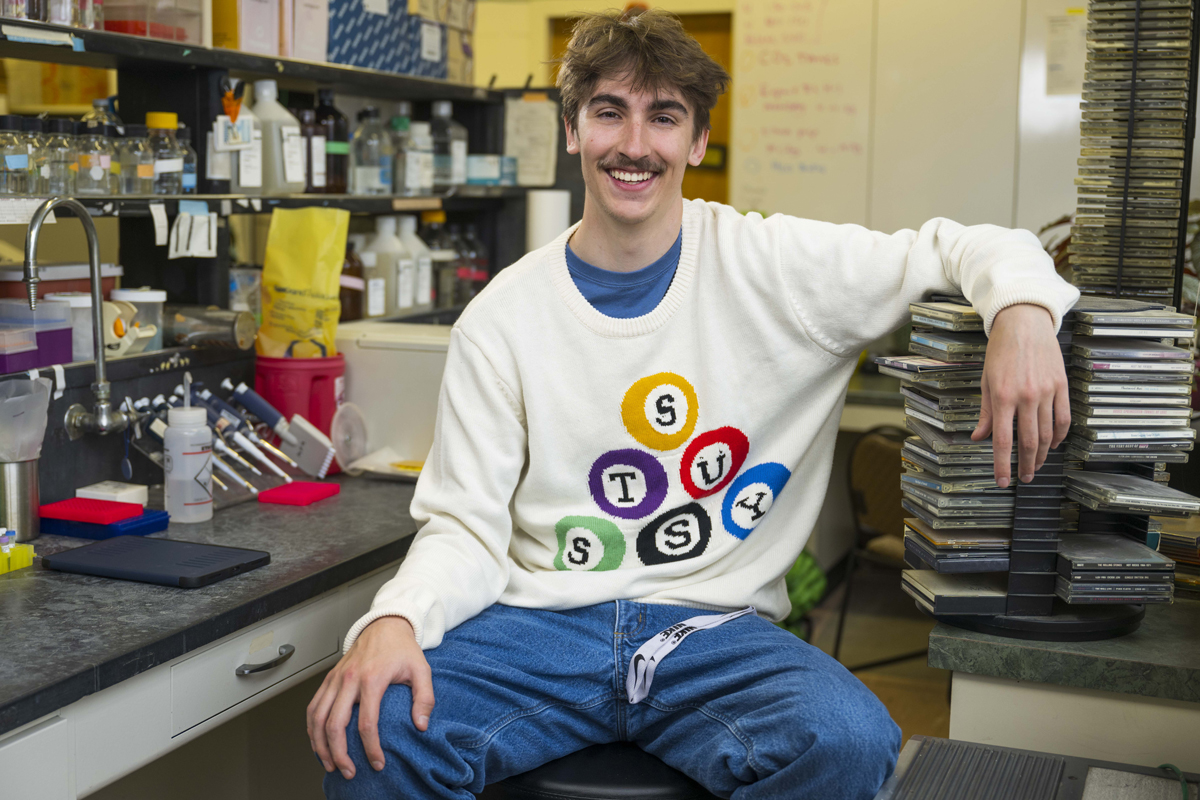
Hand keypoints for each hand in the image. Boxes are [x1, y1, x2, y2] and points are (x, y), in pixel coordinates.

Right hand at [307, 616, 433, 780]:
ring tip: (330, 764)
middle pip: (335, 724)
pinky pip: (313, 706)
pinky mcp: (329, 679)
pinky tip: (318, 743)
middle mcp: (349, 679)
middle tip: (349, 772)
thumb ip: (424, 698)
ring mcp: (336, 679)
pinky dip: (312, 728)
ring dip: (320, 745)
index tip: (377, 764)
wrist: (385, 624)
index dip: (370, 748)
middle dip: (340, 753)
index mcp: (373, 678)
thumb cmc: (402, 649)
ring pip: (317, 718)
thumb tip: (421, 726)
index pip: (366, 723)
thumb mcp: (421, 670)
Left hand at [970, 304, 1069, 486]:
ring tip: (1036, 465)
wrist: (1024, 323)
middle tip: (1023, 478)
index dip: (1002, 465)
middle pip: (1030, 442)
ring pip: (1048, 434)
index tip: (1002, 481)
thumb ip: (985, 412)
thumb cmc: (1000, 351)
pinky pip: (1063, 419)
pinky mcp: (1061, 386)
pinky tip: (1053, 444)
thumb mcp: (986, 381)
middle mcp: (1026, 397)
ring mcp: (1047, 392)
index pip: (1002, 440)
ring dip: (1043, 454)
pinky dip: (1059, 436)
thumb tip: (979, 438)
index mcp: (1003, 397)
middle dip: (1026, 465)